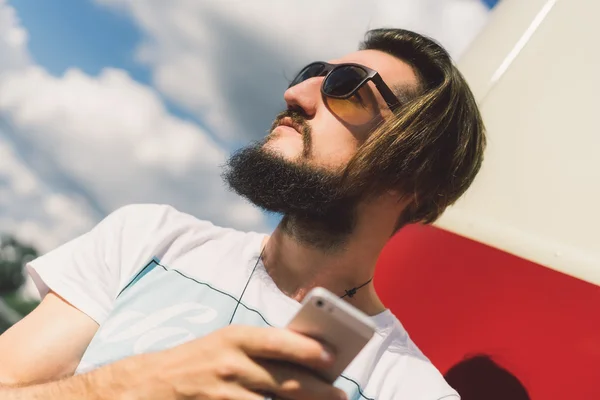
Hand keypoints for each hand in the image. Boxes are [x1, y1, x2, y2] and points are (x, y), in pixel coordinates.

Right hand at [124, 325, 346, 399]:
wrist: (149, 384)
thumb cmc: (198, 359)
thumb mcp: (226, 343)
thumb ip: (262, 349)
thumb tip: (305, 359)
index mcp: (236, 337)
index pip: (278, 341)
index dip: (308, 349)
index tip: (333, 356)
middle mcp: (231, 363)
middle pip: (285, 379)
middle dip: (319, 390)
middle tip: (341, 395)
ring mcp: (223, 392)